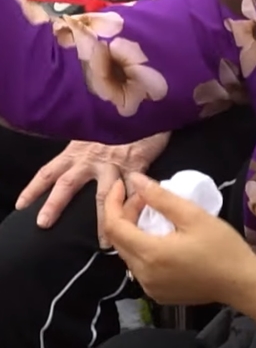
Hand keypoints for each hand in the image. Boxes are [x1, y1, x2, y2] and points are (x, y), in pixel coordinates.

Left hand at [16, 133, 169, 246]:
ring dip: (103, 220)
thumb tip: (80, 163)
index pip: (48, 171)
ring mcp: (114, 163)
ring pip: (103, 195)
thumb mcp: (95, 131)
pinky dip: (136, 207)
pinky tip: (138, 225)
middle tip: (43, 225)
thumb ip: (88, 147)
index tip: (21, 205)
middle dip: (54, 206)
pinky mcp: (137, 165)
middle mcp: (91, 158)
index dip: (33, 188)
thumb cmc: (119, 120)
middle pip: (67, 184)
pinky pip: (135, 190)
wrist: (142, 104)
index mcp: (77, 151)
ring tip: (103, 243)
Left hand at [102, 173, 255, 305]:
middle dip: (125, 215)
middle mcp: (142, 274)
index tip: (123, 185)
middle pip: (119, 240)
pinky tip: (162, 241)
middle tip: (145, 198)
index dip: (113, 202)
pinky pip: (141, 269)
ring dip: (134, 233)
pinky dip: (144, 250)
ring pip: (129, 255)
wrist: (242, 284)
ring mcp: (150, 287)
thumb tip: (135, 180)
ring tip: (153, 217)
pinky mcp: (159, 294)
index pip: (114, 225)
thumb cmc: (222, 248)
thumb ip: (161, 197)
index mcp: (149, 254)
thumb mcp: (194, 216)